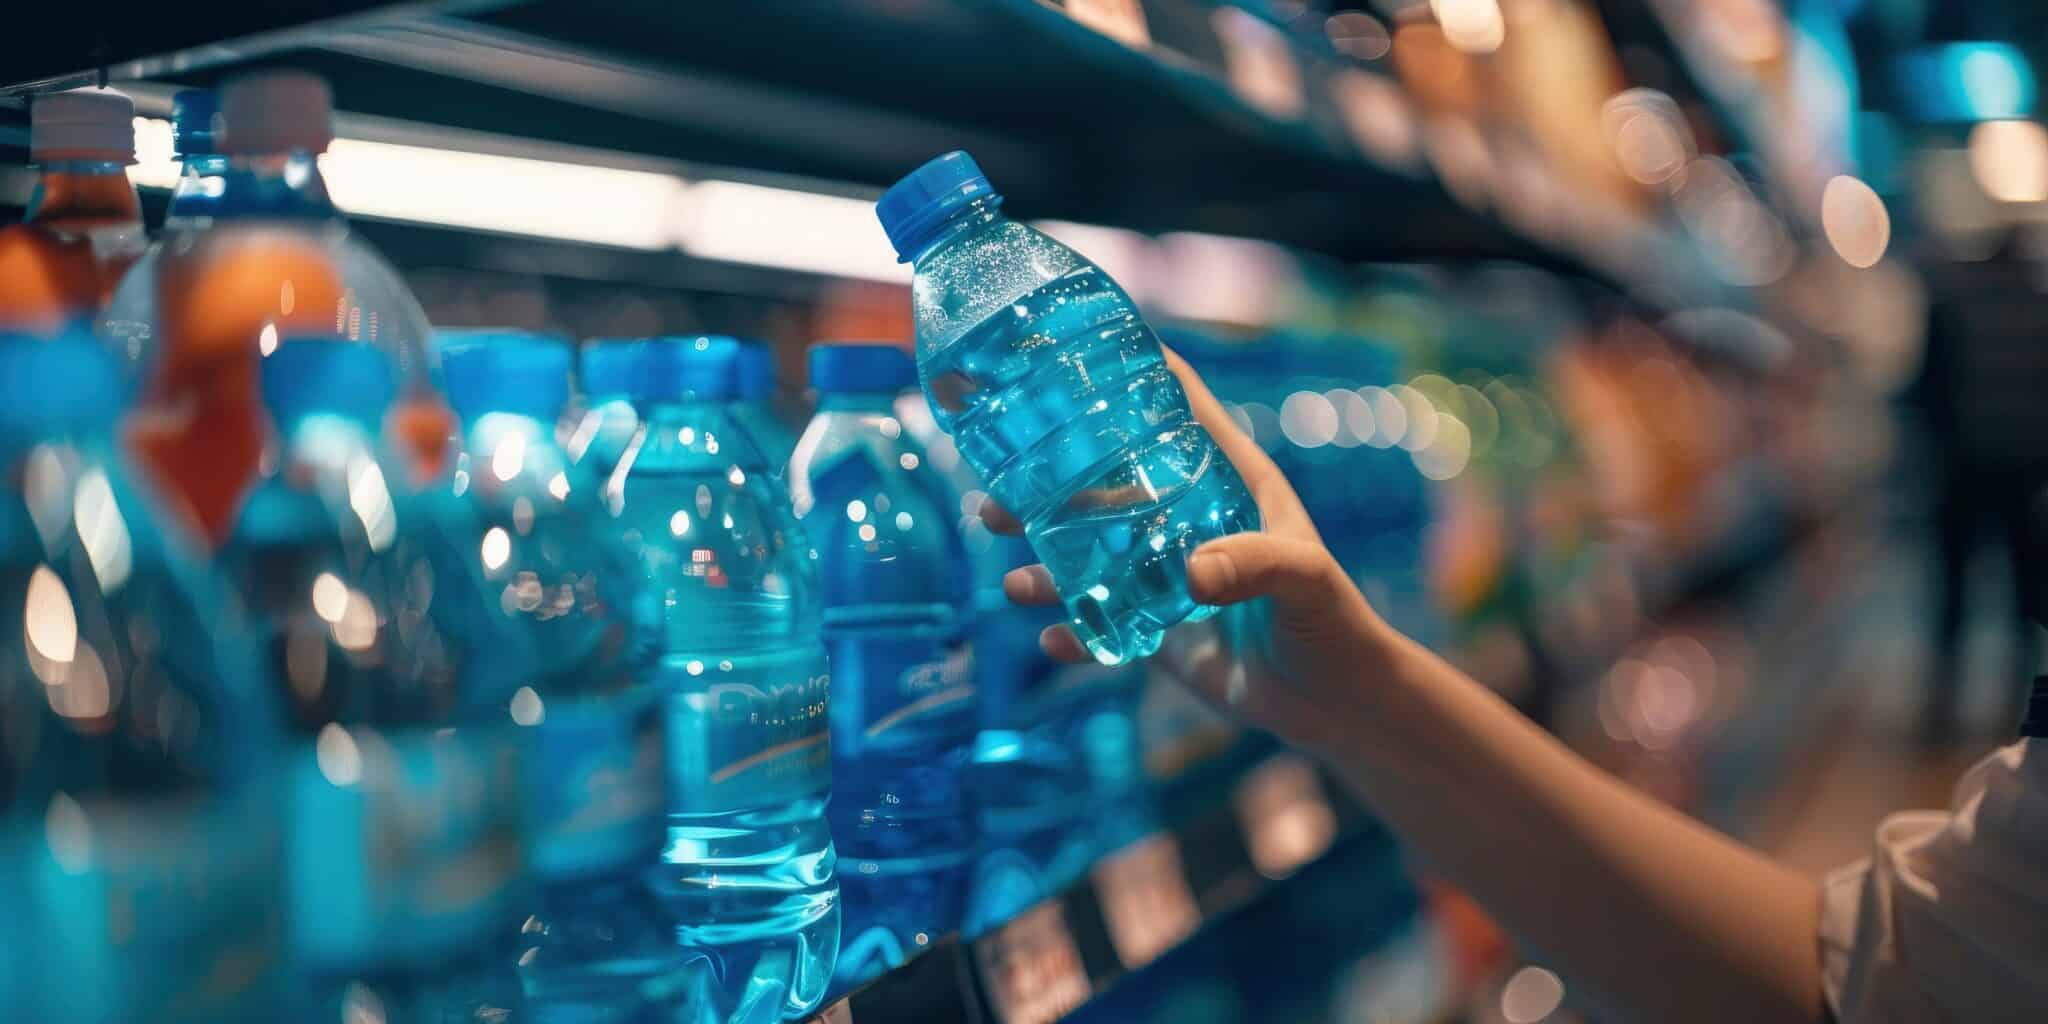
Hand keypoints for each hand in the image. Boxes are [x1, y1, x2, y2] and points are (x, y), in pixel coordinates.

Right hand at [987, 347, 1395, 753]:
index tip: (1071, 351)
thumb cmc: (1333, 620)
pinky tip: (1056, 640)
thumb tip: (1191, 573)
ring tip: (1013, 582)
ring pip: (1089, 558)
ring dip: (1044, 566)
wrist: (1334, 700)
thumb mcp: (1303, 578)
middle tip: (998, 486)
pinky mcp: (1157, 629)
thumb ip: (1254, 564)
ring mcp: (1165, 573)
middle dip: (1049, 485)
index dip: (1132, 374)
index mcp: (1227, 480)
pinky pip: (1103, 626)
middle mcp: (1187, 518)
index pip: (1177, 410)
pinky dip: (1076, 634)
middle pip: (1107, 485)